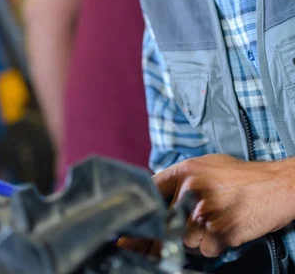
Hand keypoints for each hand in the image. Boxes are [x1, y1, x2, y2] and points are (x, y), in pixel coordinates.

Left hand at [153, 154, 294, 257]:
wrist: (275, 185)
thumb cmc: (243, 176)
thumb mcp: (208, 164)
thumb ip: (184, 177)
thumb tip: (161, 192)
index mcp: (186, 170)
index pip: (151, 189)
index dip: (146, 206)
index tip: (141, 219)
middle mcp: (191, 189)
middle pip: (167, 220)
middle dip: (180, 225)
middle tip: (201, 218)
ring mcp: (204, 212)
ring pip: (185, 239)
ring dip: (199, 237)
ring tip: (217, 221)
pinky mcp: (219, 233)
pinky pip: (204, 250)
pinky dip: (215, 246)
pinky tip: (228, 229)